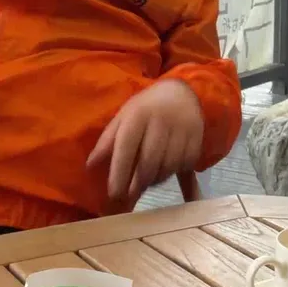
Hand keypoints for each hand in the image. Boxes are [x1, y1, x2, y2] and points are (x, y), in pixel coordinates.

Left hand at [86, 78, 203, 205]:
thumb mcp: (123, 117)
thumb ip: (107, 140)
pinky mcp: (196, 138)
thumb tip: (90, 165)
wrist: (182, 92)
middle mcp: (160, 121)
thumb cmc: (146, 108)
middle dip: (139, 183)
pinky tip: (164, 172)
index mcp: (137, 115)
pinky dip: (173, 173)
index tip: (114, 193)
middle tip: (131, 194)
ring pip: (168, 166)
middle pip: (149, 162)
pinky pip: (185, 165)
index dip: (119, 172)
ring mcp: (181, 130)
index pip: (126, 148)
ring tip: (146, 182)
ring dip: (156, 180)